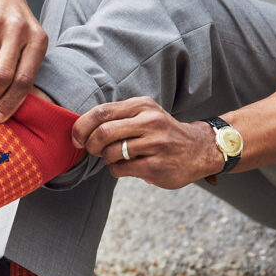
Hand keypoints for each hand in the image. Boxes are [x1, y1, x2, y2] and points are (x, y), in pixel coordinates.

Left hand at [72, 97, 224, 188]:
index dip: (82, 126)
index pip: (102, 112)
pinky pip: (120, 169)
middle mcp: (150, 122)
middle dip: (91, 145)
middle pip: (103, 132)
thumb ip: (118, 116)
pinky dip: (116, 170)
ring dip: (105, 159)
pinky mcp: (156, 166)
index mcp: (143, 106)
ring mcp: (155, 144)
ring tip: (114, 158)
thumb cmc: (163, 132)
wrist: (198, 149)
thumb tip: (82, 127)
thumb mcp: (146, 113)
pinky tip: (126, 167)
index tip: (77, 137)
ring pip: (111, 152)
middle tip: (93, 150)